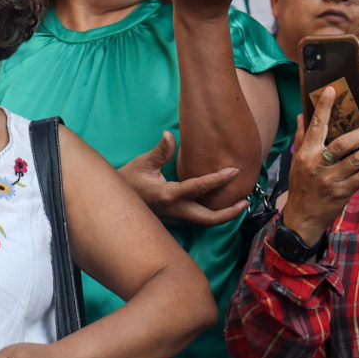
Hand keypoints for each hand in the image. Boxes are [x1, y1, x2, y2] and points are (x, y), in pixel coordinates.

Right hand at [116, 130, 244, 226]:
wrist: (113, 203)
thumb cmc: (127, 180)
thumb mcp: (142, 163)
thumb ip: (160, 151)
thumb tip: (169, 134)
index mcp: (168, 195)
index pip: (199, 187)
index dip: (219, 179)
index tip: (234, 171)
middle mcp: (175, 210)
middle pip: (209, 218)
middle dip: (230, 212)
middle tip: (245, 201)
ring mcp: (174, 218)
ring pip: (204, 222)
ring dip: (223, 215)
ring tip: (237, 205)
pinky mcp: (173, 221)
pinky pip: (196, 220)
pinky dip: (210, 215)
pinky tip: (217, 206)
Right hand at [284, 86, 358, 238]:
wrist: (302, 218)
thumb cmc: (301, 187)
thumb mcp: (296, 162)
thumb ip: (302, 138)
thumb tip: (302, 115)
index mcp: (305, 154)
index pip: (316, 127)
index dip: (324, 108)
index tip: (332, 90)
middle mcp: (317, 165)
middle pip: (343, 144)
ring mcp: (332, 179)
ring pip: (358, 160)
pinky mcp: (344, 192)